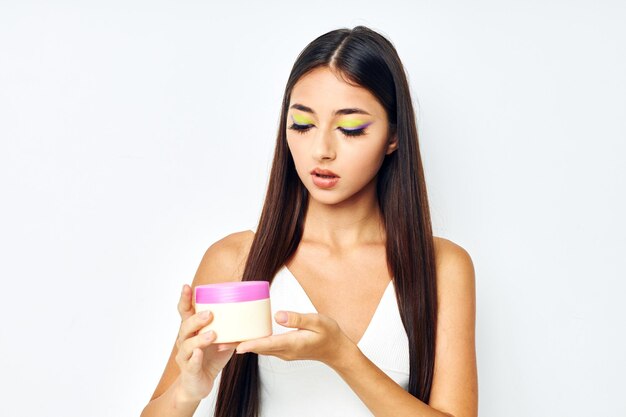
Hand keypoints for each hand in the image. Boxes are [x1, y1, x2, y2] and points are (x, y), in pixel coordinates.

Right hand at [174, 284, 237, 402]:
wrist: (197, 384)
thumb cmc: (210, 358)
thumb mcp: (222, 340)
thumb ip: (232, 329)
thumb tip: (251, 315)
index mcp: (191, 329)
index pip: (185, 311)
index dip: (185, 299)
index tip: (187, 286)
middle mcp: (184, 340)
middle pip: (185, 326)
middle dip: (196, 319)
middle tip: (210, 314)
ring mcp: (185, 355)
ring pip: (188, 344)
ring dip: (199, 338)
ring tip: (212, 334)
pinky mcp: (189, 370)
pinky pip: (191, 363)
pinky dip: (195, 358)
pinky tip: (199, 353)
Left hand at [235, 311, 354, 367]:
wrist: (336, 350)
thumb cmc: (329, 334)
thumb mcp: (317, 321)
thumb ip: (298, 318)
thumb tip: (278, 315)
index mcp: (292, 344)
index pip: (267, 344)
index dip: (251, 345)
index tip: (236, 346)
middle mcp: (285, 351)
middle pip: (258, 349)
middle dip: (239, 345)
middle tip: (219, 342)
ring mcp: (284, 352)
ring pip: (259, 349)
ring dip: (243, 344)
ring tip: (225, 339)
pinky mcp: (284, 350)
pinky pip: (265, 348)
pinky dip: (253, 343)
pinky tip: (244, 337)